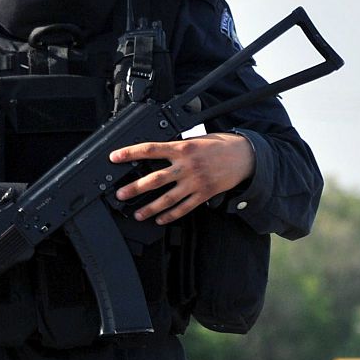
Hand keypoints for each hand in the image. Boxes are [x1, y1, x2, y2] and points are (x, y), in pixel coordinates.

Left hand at [109, 132, 254, 223]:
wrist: (245, 156)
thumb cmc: (220, 145)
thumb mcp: (196, 140)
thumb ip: (178, 148)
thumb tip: (156, 154)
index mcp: (183, 148)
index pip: (151, 149)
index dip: (131, 152)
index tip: (115, 157)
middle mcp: (187, 166)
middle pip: (155, 179)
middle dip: (135, 188)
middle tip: (120, 194)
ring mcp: (195, 182)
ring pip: (167, 198)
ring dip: (150, 208)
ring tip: (137, 214)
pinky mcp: (204, 194)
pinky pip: (184, 208)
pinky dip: (171, 215)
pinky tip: (160, 219)